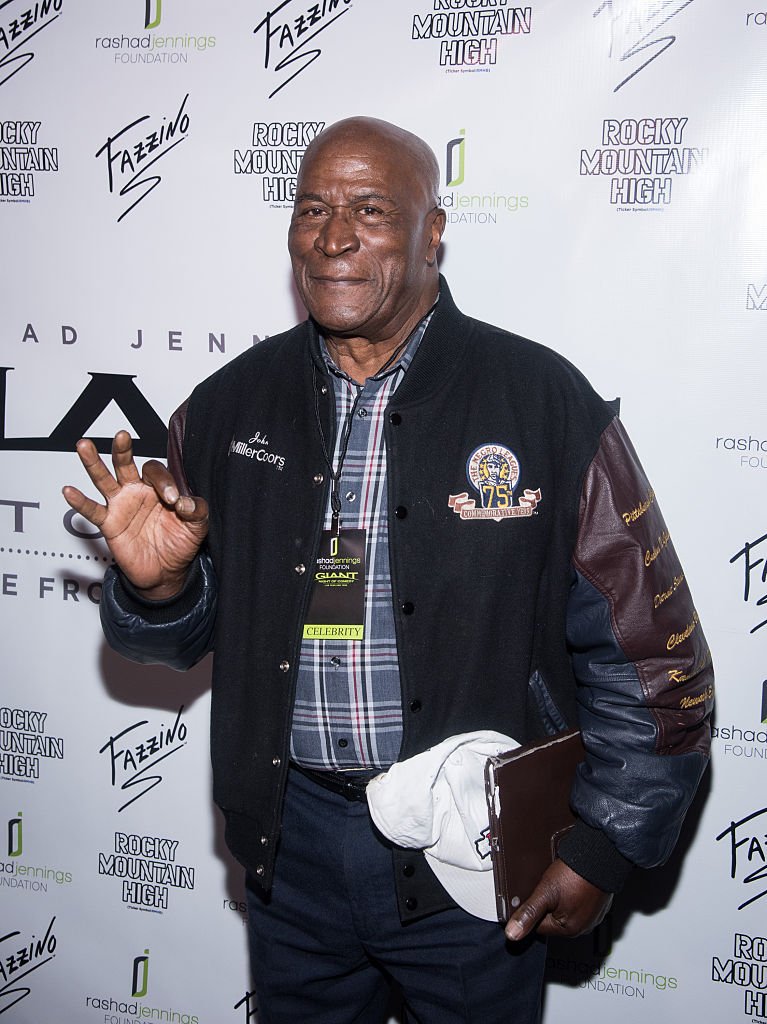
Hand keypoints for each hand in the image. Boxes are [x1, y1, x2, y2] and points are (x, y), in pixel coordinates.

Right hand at [62, 430, 208, 599]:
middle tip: (122, 436)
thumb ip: (198, 511)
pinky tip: (69, 491)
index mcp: (158, 488)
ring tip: (84, 445)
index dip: (165, 482)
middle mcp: (137, 491)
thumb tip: (187, 502)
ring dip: (93, 462)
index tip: (174, 500)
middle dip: (123, 450)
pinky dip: (80, 502)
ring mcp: (121, 506)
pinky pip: (92, 511)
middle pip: (126, 464)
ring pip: (104, 479)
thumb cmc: (179, 544)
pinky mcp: (109, 523)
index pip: (157, 473)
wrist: (166, 573)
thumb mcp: (197, 526)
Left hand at [504, 859, 612, 940]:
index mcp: (568, 929)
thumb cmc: (576, 874)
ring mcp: (592, 916)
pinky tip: (572, 884)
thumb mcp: (545, 892)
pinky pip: (579, 904)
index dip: (533, 910)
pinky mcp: (598, 905)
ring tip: (562, 884)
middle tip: (549, 888)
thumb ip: (528, 913)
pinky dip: (574, 896)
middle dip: (548, 905)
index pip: (539, 927)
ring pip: (566, 911)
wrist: (598, 856)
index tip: (534, 897)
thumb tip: (513, 933)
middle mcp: (582, 927)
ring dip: (561, 900)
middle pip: (552, 920)